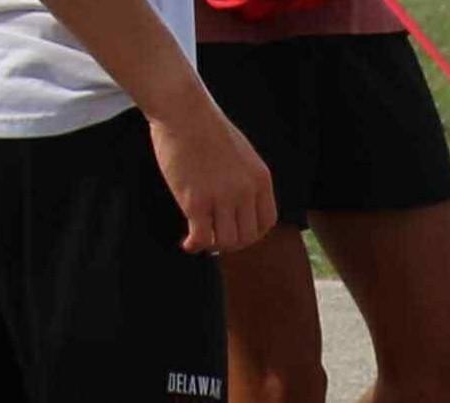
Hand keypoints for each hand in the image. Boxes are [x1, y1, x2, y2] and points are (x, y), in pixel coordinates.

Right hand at [148, 96, 276, 253]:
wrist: (183, 109)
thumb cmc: (206, 127)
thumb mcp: (242, 154)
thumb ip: (246, 179)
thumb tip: (239, 204)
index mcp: (260, 180)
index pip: (266, 222)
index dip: (253, 233)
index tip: (238, 232)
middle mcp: (245, 192)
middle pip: (247, 236)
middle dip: (233, 243)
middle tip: (217, 239)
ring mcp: (221, 198)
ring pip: (226, 241)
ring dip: (214, 246)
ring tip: (202, 240)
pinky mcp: (196, 202)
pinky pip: (202, 238)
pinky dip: (195, 246)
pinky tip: (187, 243)